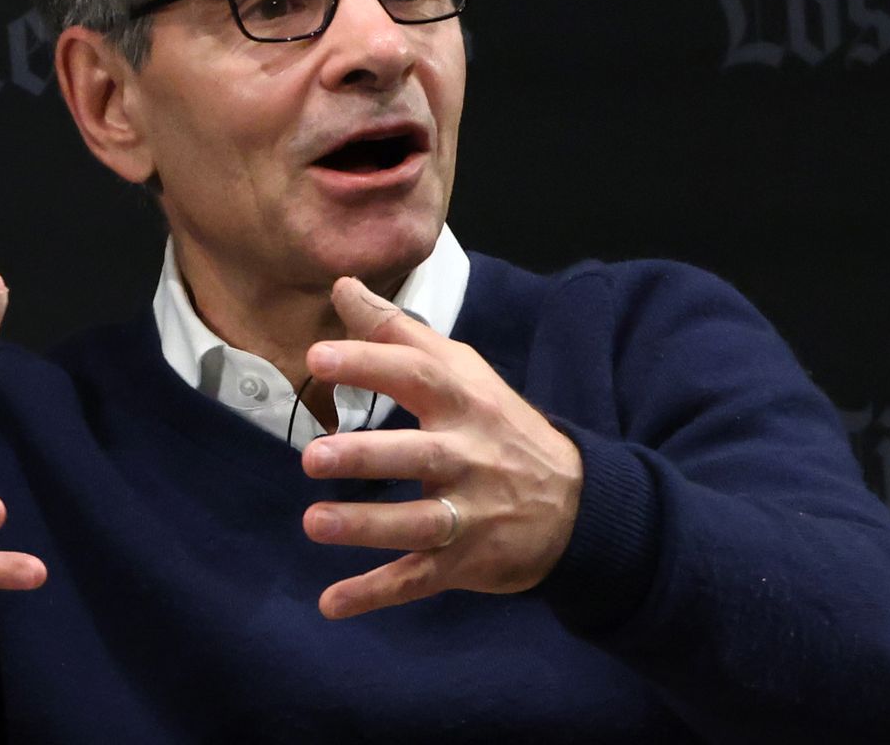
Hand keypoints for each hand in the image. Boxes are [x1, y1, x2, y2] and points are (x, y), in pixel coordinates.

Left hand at [300, 276, 583, 618]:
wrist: (577, 503)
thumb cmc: (499, 424)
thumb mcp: (461, 369)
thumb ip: (398, 331)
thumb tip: (343, 286)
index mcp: (464, 402)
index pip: (417, 375)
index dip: (370, 363)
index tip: (319, 356)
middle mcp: (469, 456)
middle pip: (419, 454)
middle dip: (367, 455)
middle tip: (312, 456)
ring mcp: (470, 513)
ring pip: (419, 523)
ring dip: (367, 526)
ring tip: (314, 524)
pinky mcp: (465, 560)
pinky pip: (419, 579)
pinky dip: (377, 593)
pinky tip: (331, 603)